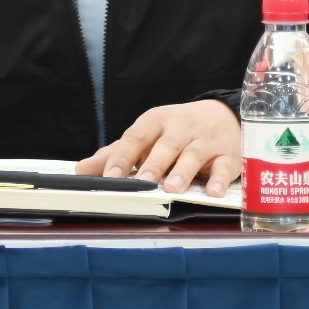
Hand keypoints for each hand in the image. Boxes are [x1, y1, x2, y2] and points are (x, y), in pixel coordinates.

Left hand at [75, 100, 240, 195]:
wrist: (224, 116)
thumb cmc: (178, 131)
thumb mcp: (148, 136)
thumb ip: (118, 154)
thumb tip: (81, 170)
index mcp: (156, 121)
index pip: (136, 136)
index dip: (123, 156)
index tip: (110, 176)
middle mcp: (181, 128)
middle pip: (166, 144)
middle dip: (155, 163)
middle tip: (144, 181)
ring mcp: (205, 140)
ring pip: (193, 154)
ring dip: (183, 171)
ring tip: (173, 189)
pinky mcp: (226, 155)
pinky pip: (223, 166)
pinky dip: (218, 178)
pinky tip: (212, 191)